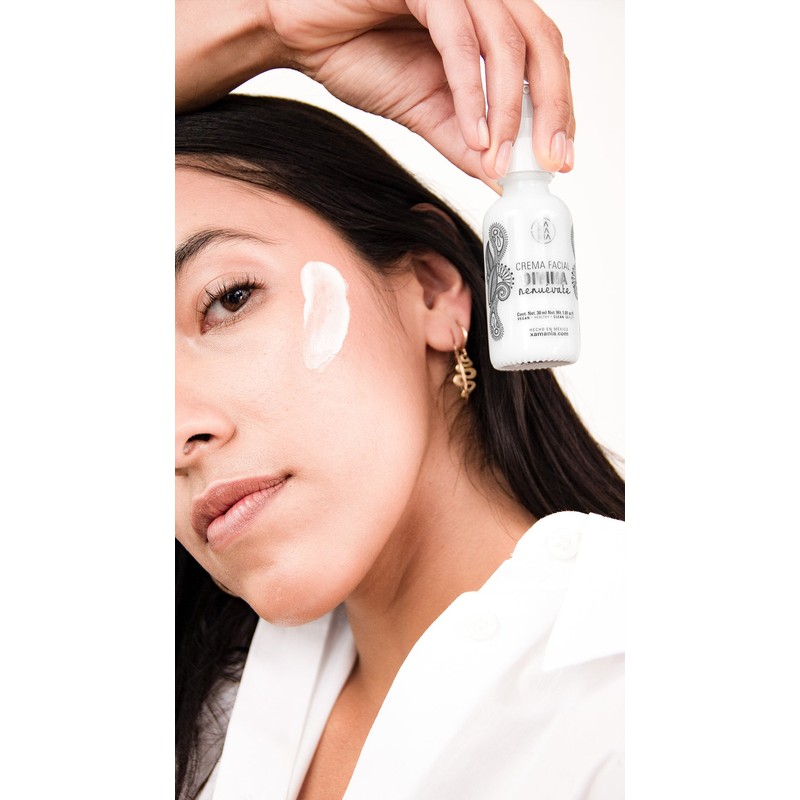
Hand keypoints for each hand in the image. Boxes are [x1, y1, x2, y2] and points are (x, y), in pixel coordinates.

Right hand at [176, 0, 575, 189]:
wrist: (295, 31)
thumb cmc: (356, 51)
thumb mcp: (426, 112)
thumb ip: (465, 140)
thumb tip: (501, 179)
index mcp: (488, 20)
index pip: (544, 60)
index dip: (559, 108)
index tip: (556, 160)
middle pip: (542, 44)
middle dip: (551, 109)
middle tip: (545, 163)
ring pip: (508, 40)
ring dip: (510, 109)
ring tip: (499, 158)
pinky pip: (462, 38)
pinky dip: (471, 92)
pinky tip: (474, 133)